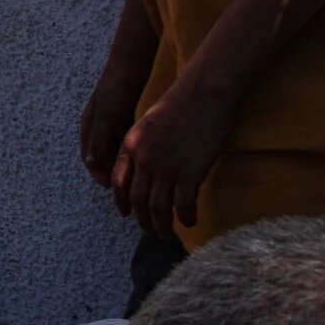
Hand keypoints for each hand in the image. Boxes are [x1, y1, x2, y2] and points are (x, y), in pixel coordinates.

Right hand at [79, 70, 144, 189]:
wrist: (131, 64)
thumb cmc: (116, 89)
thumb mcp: (107, 115)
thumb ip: (99, 139)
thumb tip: (92, 163)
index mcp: (88, 127)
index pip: (90, 159)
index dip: (100, 175)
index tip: (114, 189)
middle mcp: (98, 127)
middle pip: (102, 157)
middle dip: (112, 173)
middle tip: (129, 188)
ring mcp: (112, 122)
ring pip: (115, 150)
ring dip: (123, 163)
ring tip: (138, 177)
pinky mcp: (126, 118)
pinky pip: (127, 141)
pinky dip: (132, 151)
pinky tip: (145, 157)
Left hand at [109, 79, 236, 237]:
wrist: (205, 91)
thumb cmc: (183, 101)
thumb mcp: (151, 122)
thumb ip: (145, 144)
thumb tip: (148, 165)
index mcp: (132, 144)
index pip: (119, 182)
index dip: (122, 201)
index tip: (126, 213)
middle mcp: (144, 159)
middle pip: (138, 200)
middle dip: (143, 219)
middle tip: (151, 230)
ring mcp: (166, 167)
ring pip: (158, 208)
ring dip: (162, 225)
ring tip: (168, 233)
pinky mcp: (190, 172)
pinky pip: (183, 205)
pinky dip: (185, 217)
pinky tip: (190, 222)